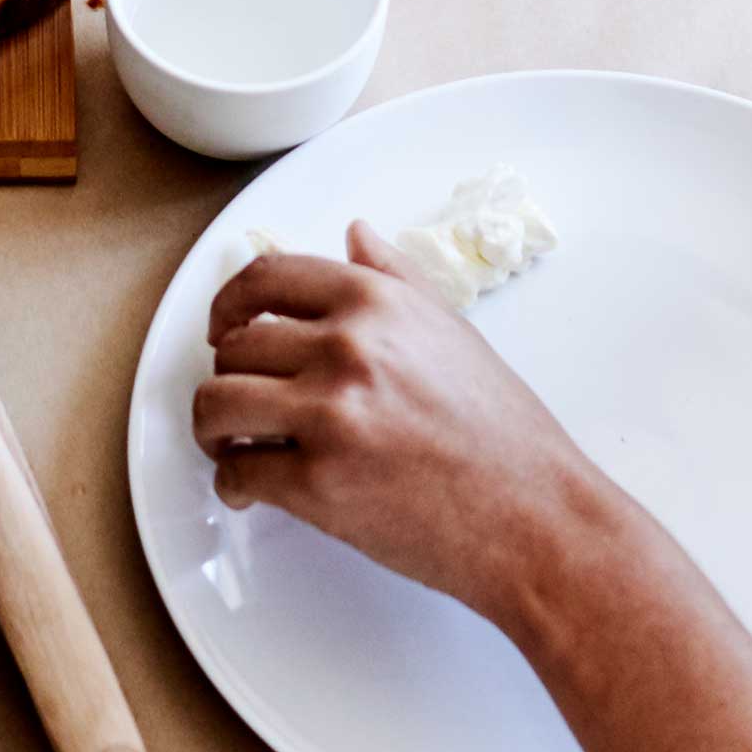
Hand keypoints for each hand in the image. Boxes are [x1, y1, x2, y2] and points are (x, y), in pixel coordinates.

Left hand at [193, 229, 606, 626]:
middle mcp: (345, 347)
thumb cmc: (504, 431)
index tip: (222, 326)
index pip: (265, 278)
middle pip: (232, 345)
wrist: (536, 518)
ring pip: (217, 404)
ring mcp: (328, 415)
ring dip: (214, 428)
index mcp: (374, 302)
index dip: (228, 303)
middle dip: (227, 375)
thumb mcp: (452, 329)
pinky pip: (237, 473)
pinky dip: (233, 484)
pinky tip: (251, 488)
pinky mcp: (318, 484)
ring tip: (234, 443)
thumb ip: (394, 277)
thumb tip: (355, 233)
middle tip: (241, 402)